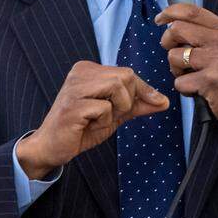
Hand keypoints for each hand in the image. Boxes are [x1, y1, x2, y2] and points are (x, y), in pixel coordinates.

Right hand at [16, 61, 168, 178]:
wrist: (53, 148)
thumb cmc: (83, 128)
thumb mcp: (115, 114)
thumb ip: (137, 105)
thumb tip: (164, 101)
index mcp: (89, 70)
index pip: (128, 73)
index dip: (144, 90)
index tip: (157, 102)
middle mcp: (80, 72)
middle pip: (126, 77)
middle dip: (128, 100)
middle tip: (112, 115)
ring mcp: (74, 87)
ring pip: (117, 87)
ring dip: (117, 109)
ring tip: (100, 119)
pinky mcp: (72, 105)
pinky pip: (105, 108)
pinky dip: (103, 121)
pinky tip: (87, 125)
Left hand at [155, 4, 217, 135]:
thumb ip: (207, 33)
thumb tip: (175, 25)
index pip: (191, 11)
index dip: (170, 12)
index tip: (160, 19)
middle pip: (176, 29)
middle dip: (167, 43)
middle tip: (176, 55)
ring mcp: (217, 59)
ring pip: (174, 56)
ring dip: (176, 70)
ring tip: (192, 76)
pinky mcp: (210, 80)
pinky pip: (179, 82)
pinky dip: (185, 89)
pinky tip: (199, 90)